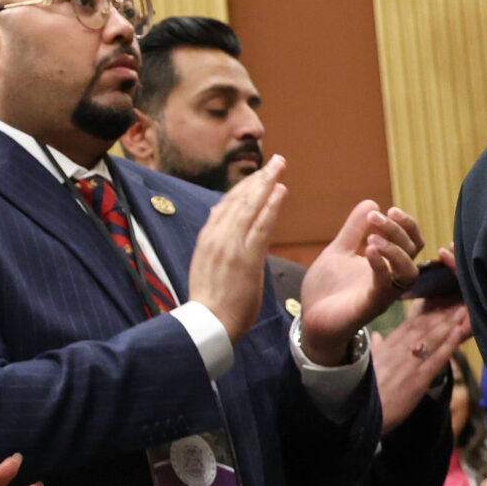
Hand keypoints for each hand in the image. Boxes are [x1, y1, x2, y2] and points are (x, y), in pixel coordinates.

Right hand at [185, 156, 288, 339]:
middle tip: (275, 162)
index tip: (258, 177)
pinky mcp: (245, 256)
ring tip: (279, 167)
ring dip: (266, 183)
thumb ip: (215, 247)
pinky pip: (261, 225)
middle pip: (238, 199)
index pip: (226, 205)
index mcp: (207, 239)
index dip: (244, 188)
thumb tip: (220, 228)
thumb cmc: (211, 302)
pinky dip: (271, 206)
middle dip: (258, 178)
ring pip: (249, 206)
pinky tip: (280, 191)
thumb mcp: (206, 267)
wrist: (208, 323)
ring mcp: (230, 245)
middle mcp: (216, 236)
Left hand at [299, 200, 423, 364]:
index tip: (388, 209)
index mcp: (386, 264)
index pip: (412, 242)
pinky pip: (386, 286)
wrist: (310, 319)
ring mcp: (383, 293)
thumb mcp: (339, 251)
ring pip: (408, 271)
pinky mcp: (371, 305)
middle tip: (376, 216)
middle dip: (398, 231)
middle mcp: (391, 278)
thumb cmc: (328, 288)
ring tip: (372, 236)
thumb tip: (371, 201)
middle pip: (413, 252)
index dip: (406, 225)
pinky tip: (368, 251)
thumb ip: (354, 230)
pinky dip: (380, 266)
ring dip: (394, 249)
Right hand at [372, 300, 468, 435]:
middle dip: (442, 314)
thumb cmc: (364, 394)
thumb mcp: (366, 367)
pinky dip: (449, 344)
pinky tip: (459, 332)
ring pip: (431, 339)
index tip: (441, 303)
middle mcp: (397, 352)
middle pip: (423, 328)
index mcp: (385, 349)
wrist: (361, 416)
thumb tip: (376, 335)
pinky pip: (437, 358)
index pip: (409, 326)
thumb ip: (375, 349)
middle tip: (459, 301)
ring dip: (449, 324)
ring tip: (464, 310)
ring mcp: (408, 365)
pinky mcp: (417, 379)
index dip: (427, 314)